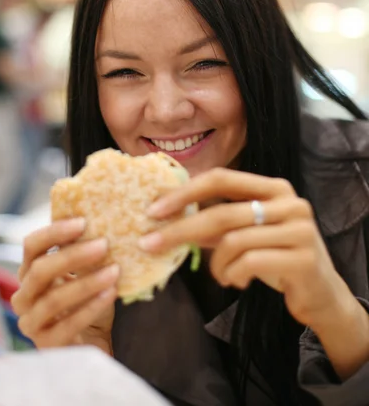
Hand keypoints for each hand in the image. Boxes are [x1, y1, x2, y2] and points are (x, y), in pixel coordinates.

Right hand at [11, 218, 118, 349]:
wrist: (93, 339)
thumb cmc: (88, 299)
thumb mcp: (86, 271)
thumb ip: (84, 250)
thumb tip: (101, 220)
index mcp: (29, 272)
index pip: (31, 246)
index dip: (54, 232)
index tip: (83, 222)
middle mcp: (23, 296)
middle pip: (40, 270)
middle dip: (73, 256)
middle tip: (104, 244)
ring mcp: (30, 322)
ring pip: (53, 299)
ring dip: (87, 283)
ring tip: (114, 271)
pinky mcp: (45, 345)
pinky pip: (67, 325)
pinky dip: (90, 307)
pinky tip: (111, 294)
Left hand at [139, 168, 345, 331]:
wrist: (321, 292)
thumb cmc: (277, 257)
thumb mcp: (245, 234)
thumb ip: (215, 223)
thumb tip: (166, 218)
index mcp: (274, 187)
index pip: (221, 178)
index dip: (185, 192)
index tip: (154, 209)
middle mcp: (289, 202)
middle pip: (222, 212)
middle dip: (180, 230)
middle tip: (149, 244)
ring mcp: (300, 229)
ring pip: (233, 241)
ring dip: (216, 265)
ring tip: (220, 275)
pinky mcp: (303, 259)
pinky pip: (249, 263)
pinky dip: (233, 276)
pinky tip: (237, 282)